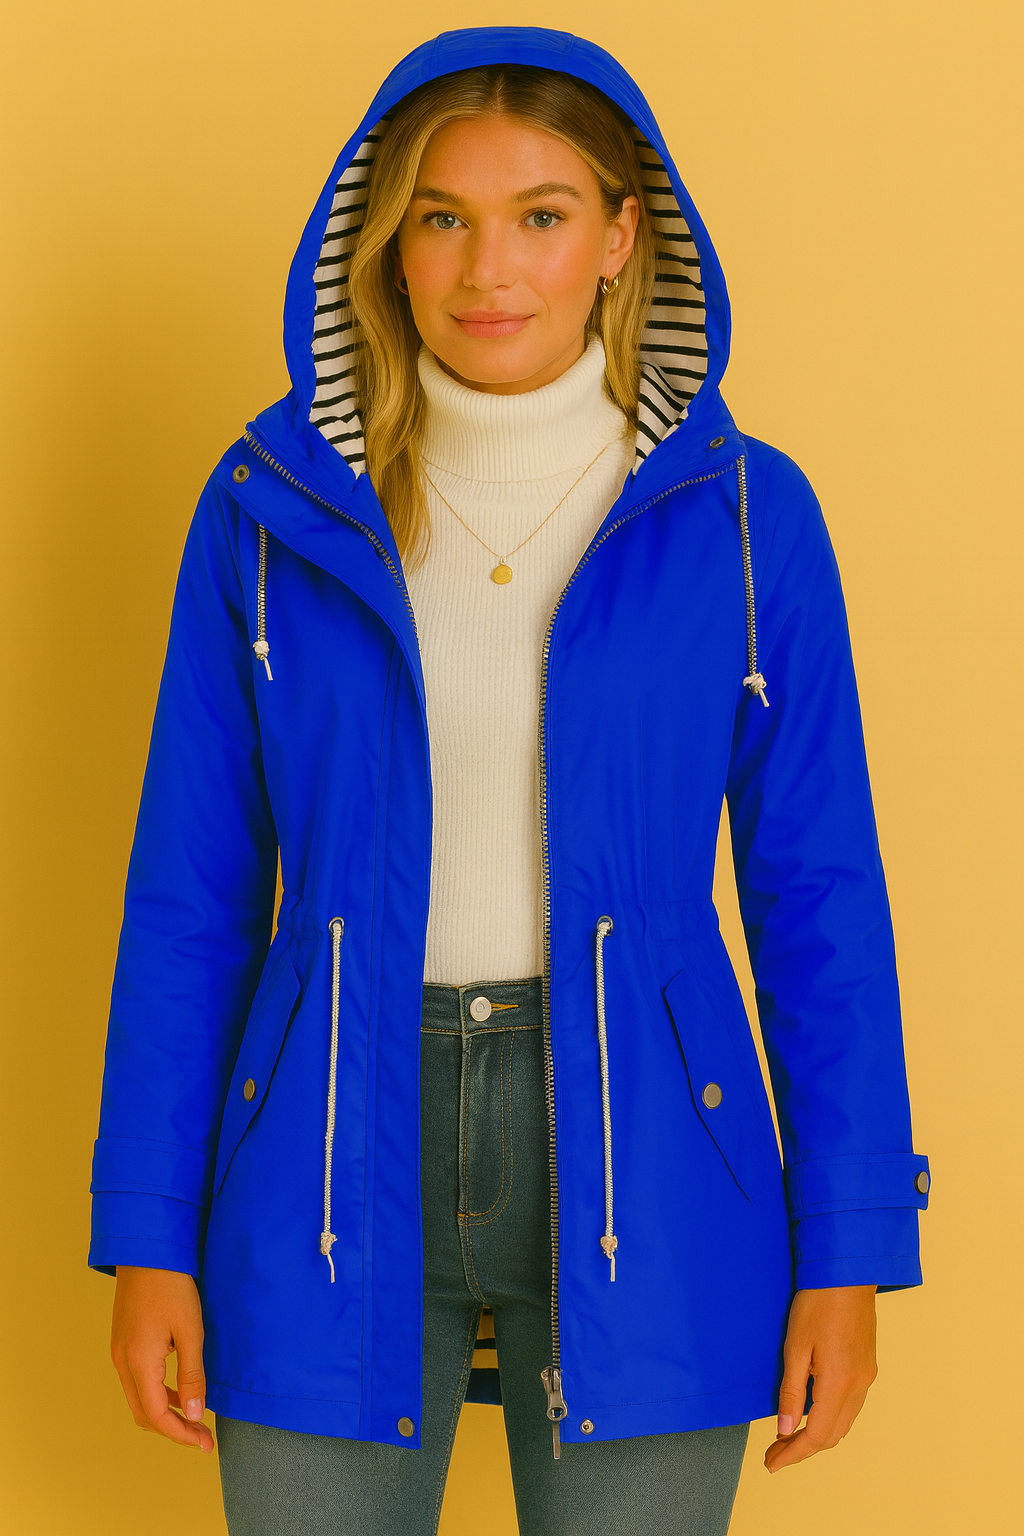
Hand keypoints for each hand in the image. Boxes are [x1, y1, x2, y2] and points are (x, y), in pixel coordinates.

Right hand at [110, 1266, 213, 1452]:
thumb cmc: (172, 1286)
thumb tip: (195, 1415)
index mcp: (138, 1363)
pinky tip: (180, 1390)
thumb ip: (192, 1375)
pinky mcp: (123, 1343)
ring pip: (139, 1399)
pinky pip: (137, 1381)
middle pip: (144, 1414)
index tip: (206, 1443)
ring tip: (195, 1418)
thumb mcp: (190, 1330)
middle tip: (202, 1436)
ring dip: (165, 1413)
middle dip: (173, 1430)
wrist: (146, 1250)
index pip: (157, 1416)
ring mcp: (119, 1353)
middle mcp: (122, 1363)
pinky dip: (158, 1393)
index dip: (181, 1434)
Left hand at [765, 1284, 876, 1472]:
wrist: (847, 1272)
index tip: (771, 1463)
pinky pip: (850, 1406)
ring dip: (817, 1435)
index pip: (817, 1435)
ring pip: (844, 1423)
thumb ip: (792, 1391)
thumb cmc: (817, 1303)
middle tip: (774, 1452)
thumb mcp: (795, 1346)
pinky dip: (829, 1418)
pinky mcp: (867, 1366)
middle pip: (833, 1435)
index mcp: (840, 1383)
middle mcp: (859, 1386)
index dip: (793, 1454)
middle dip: (803, 1449)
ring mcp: (867, 1377)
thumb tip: (785, 1430)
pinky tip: (810, 1412)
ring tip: (787, 1436)